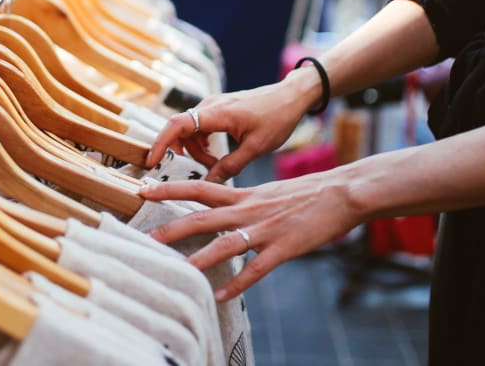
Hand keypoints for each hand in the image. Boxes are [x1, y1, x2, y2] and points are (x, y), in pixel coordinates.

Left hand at [138, 169, 362, 300]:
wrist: (341, 193)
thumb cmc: (304, 193)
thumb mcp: (265, 191)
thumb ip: (241, 200)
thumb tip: (221, 208)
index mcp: (242, 194)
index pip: (197, 187)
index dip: (169, 188)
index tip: (143, 188)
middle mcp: (248, 209)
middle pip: (202, 216)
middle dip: (172, 227)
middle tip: (146, 237)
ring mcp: (265, 229)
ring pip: (225, 244)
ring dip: (200, 258)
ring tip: (179, 271)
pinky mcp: (284, 248)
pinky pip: (257, 269)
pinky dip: (239, 283)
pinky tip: (222, 296)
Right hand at [146, 78, 314, 182]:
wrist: (290, 96)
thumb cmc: (277, 118)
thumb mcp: (256, 148)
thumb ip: (230, 166)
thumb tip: (210, 184)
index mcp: (217, 113)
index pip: (178, 124)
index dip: (161, 143)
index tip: (152, 161)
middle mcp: (210, 105)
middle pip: (180, 129)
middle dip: (183, 151)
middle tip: (201, 168)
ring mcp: (212, 105)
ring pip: (189, 129)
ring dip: (195, 149)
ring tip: (216, 163)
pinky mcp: (217, 108)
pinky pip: (199, 126)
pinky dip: (201, 142)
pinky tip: (217, 154)